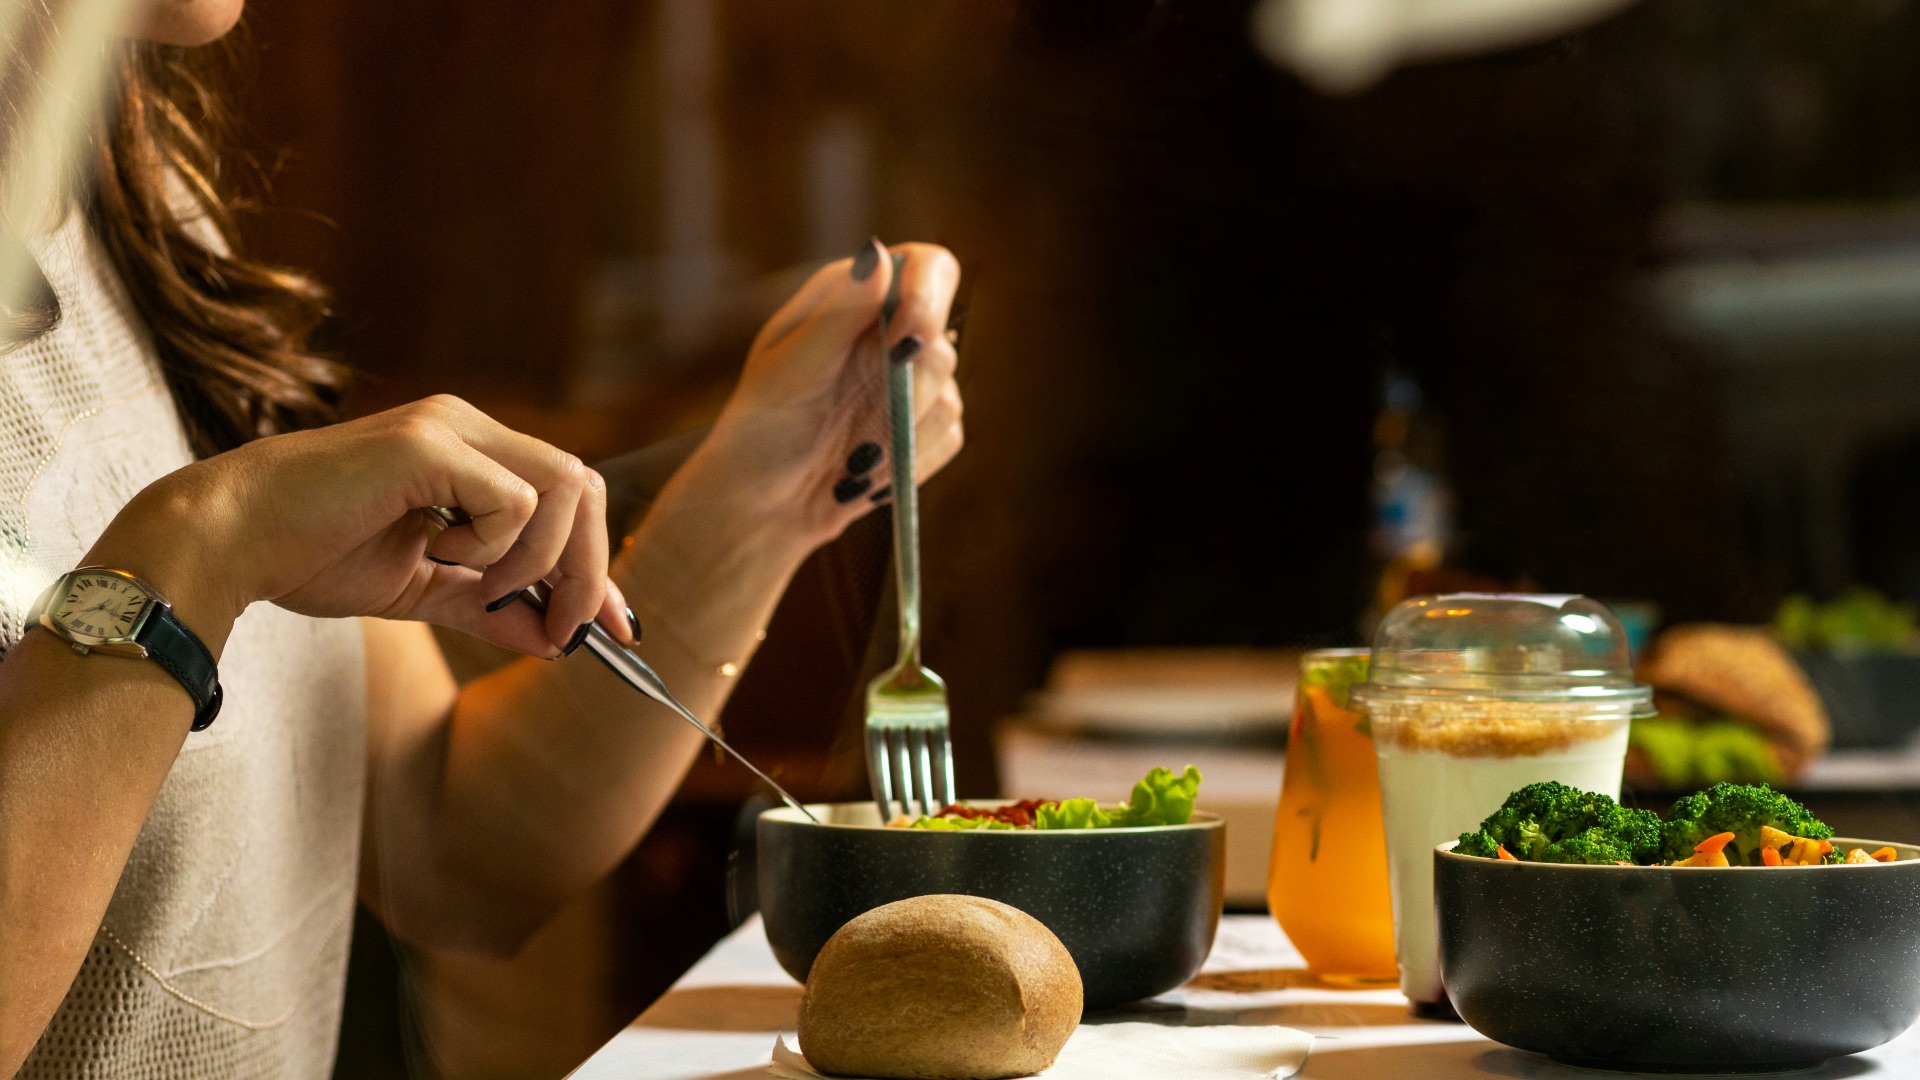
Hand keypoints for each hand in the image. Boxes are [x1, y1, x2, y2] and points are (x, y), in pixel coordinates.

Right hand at [88, 396, 631, 655]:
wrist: (229, 541)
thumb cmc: (309, 555)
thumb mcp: (420, 590)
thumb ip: (486, 608)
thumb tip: (554, 642)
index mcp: (470, 452)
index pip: (568, 496)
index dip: (599, 565)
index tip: (616, 627)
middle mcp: (468, 426)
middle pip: (583, 486)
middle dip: (589, 569)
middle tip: (563, 629)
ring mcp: (450, 427)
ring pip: (563, 487)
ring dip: (541, 560)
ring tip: (484, 589)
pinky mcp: (427, 445)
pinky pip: (513, 501)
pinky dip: (494, 547)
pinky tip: (437, 552)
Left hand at [691, 239, 964, 544]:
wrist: (762, 504)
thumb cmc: (758, 429)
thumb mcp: (788, 370)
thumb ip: (838, 315)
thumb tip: (879, 256)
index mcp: (855, 300)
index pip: (926, 268)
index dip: (929, 296)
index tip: (907, 337)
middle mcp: (890, 334)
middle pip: (942, 342)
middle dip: (904, 391)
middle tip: (858, 427)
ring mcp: (912, 383)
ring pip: (949, 397)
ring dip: (898, 436)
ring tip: (848, 457)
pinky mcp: (926, 430)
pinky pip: (948, 438)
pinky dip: (908, 462)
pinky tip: (865, 473)